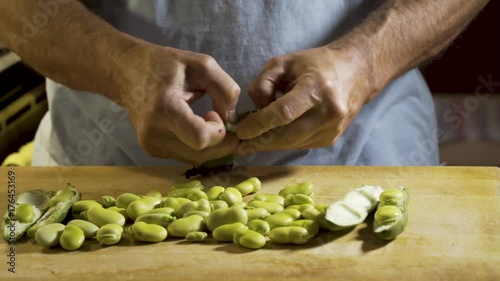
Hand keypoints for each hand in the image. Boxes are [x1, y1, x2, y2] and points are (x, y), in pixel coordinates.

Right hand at [116, 44, 240, 164]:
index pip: (200, 138)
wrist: (126, 72)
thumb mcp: (201, 65)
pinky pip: (185, 156)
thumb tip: (232, 118)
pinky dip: (197, 147)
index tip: (214, 114)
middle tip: (224, 125)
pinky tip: (194, 128)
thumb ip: (225, 89)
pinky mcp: (151, 150)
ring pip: (195, 159)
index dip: (218, 132)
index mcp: (165, 108)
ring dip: (210, 146)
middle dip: (222, 143)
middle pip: (201, 155)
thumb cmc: (164, 65)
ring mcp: (151, 145)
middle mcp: (155, 133)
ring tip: (208, 124)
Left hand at [235, 46, 372, 153]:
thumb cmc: (315, 64)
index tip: (241, 131)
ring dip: (270, 144)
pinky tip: (272, 137)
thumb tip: (255, 110)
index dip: (260, 124)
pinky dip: (283, 142)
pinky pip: (300, 145)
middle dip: (261, 142)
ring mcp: (332, 129)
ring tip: (251, 142)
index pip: (284, 113)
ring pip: (292, 144)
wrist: (356, 73)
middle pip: (288, 136)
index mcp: (316, 88)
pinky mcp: (331, 139)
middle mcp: (328, 112)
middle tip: (240, 145)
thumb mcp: (284, 63)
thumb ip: (263, 83)